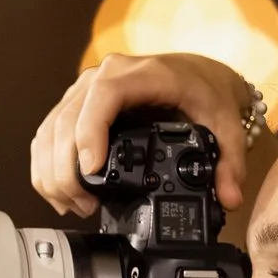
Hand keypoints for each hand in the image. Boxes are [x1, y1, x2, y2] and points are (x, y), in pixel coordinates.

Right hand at [30, 52, 265, 218]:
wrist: (196, 73)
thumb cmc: (205, 92)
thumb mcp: (226, 124)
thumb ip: (230, 162)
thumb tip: (229, 197)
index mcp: (143, 74)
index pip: (104, 97)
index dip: (90, 133)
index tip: (91, 170)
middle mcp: (106, 75)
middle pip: (67, 120)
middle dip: (67, 169)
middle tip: (84, 205)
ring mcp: (86, 88)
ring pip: (50, 129)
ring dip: (52, 171)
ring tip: (74, 205)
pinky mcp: (76, 103)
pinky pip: (49, 132)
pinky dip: (47, 164)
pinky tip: (60, 192)